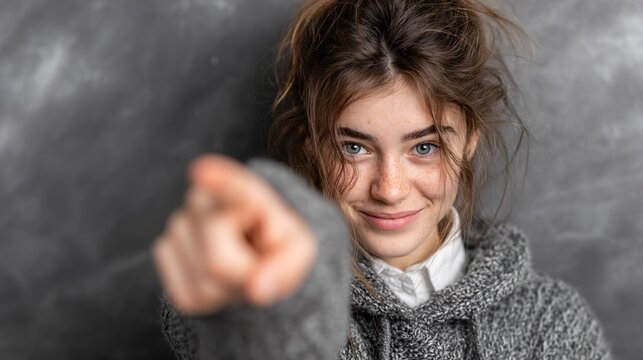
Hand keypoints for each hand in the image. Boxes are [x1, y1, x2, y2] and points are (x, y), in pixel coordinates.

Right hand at [153, 155, 316, 314]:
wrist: (254, 252)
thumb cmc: (278, 248)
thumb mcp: (297, 252)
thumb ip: (285, 267)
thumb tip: (256, 290)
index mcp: (243, 190)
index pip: (232, 188)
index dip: (219, 181)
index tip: (202, 172)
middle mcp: (204, 198)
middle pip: (217, 261)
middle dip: (241, 275)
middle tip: (257, 264)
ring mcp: (179, 222)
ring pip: (202, 280)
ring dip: (226, 283)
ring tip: (238, 263)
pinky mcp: (163, 249)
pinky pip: (185, 292)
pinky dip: (208, 295)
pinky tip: (217, 275)